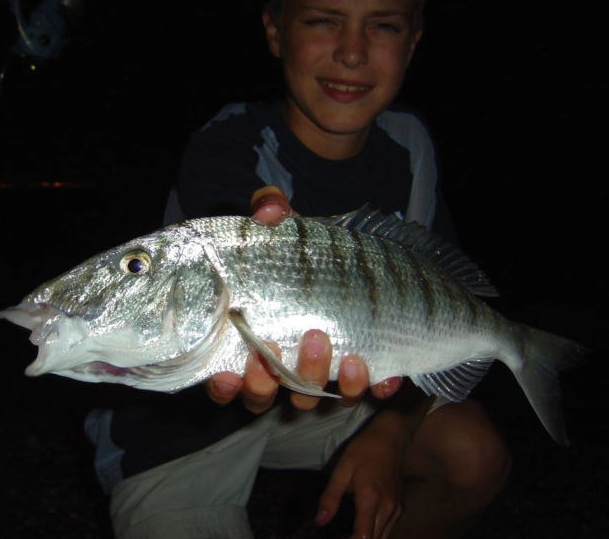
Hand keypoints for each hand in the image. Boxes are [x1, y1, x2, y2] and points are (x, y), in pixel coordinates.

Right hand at [204, 186, 401, 411]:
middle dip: (271, 381)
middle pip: (263, 395)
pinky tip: (385, 376)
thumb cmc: (298, 254)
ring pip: (309, 397)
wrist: (344, 262)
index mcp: (246, 341)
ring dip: (319, 379)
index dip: (223, 387)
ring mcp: (313, 375)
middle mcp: (275, 367)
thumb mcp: (283, 230)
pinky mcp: (352, 375)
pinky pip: (360, 391)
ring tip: (338, 351)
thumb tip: (270, 212)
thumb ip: (270, 213)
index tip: (228, 375)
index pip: (224, 380)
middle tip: (283, 345)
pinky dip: (373, 387)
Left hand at [315, 409, 408, 538]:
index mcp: (370, 498)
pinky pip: (389, 529)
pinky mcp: (401, 507)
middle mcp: (387, 508)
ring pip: (384, 538)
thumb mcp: (342, 469)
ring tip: (349, 534)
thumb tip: (319, 521)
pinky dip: (377, 534)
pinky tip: (364, 528)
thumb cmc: (364, 450)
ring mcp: (397, 509)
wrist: (391, 437)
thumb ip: (330, 497)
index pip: (363, 537)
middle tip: (341, 536)